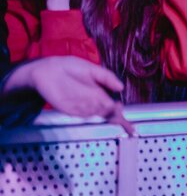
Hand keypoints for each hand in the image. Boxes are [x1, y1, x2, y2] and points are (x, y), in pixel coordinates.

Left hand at [8, 57, 131, 132]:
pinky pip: (81, 113)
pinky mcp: (68, 109)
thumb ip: (107, 77)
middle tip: (117, 110)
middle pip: (106, 114)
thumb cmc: (70, 68)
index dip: (121, 116)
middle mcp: (91, 102)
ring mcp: (80, 107)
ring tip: (103, 99)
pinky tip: (89, 100)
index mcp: (99, 94)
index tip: (131, 126)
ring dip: (101, 110)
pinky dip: (88, 109)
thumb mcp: (92, 69)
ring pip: (96, 112)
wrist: (47, 70)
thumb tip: (121, 87)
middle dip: (114, 115)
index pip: (112, 108)